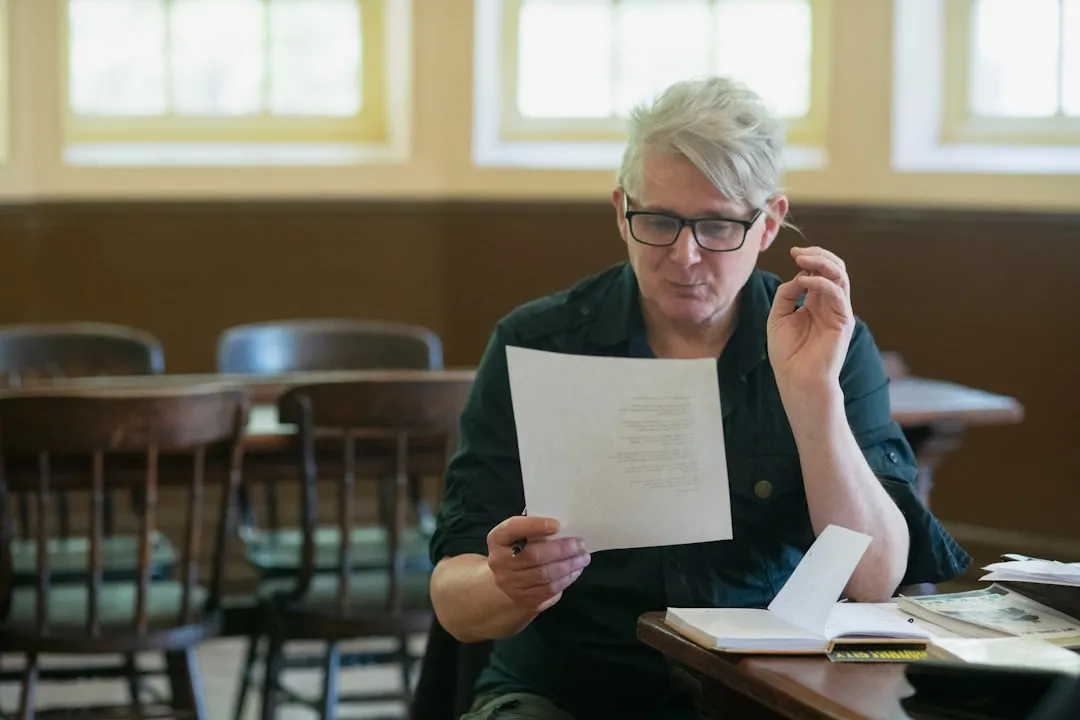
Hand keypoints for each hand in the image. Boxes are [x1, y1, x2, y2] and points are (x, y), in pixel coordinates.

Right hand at [486, 515, 589, 612]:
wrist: (508, 579)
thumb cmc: (520, 549)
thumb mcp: (520, 535)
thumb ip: (535, 529)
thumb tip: (565, 528)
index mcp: (497, 539)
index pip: (513, 529)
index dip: (535, 526)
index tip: (557, 524)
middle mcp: (499, 562)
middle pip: (534, 556)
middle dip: (562, 550)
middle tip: (580, 545)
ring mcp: (510, 584)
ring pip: (545, 575)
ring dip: (569, 566)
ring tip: (583, 558)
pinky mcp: (524, 600)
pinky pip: (549, 590)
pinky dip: (566, 580)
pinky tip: (575, 571)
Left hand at [766, 246, 854, 395]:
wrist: (797, 380)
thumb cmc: (787, 353)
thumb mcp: (779, 317)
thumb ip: (786, 294)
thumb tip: (798, 275)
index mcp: (815, 302)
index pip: (820, 272)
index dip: (809, 258)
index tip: (793, 252)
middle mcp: (829, 304)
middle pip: (834, 269)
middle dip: (818, 255)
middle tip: (799, 252)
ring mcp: (838, 311)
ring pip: (840, 277)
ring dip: (822, 263)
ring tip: (803, 259)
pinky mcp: (843, 321)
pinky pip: (838, 294)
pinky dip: (823, 283)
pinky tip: (807, 281)